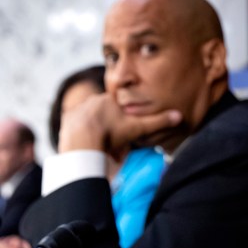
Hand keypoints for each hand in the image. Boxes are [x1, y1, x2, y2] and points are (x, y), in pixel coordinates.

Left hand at [58, 93, 181, 156]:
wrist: (82, 142)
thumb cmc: (111, 134)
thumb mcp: (138, 128)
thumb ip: (158, 122)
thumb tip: (179, 115)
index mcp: (109, 99)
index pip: (120, 109)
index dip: (124, 123)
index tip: (124, 135)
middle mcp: (93, 100)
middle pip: (106, 115)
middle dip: (111, 129)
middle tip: (114, 147)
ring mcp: (78, 109)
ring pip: (93, 121)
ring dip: (98, 132)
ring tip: (102, 148)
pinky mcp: (67, 120)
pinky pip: (78, 127)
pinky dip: (84, 135)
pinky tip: (89, 145)